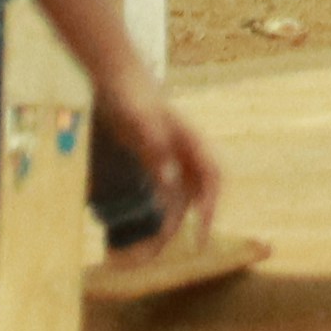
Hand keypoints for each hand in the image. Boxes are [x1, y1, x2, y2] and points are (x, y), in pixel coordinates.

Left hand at [91, 73, 219, 236]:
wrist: (118, 80)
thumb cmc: (133, 98)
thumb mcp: (141, 123)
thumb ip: (156, 151)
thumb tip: (169, 185)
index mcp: (192, 143)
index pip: (212, 180)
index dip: (211, 208)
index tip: (203, 234)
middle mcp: (187, 154)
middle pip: (199, 195)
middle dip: (193, 224)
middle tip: (184, 250)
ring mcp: (172, 158)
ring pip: (180, 197)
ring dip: (171, 221)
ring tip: (154, 248)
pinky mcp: (155, 162)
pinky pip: (162, 192)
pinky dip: (156, 210)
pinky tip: (145, 227)